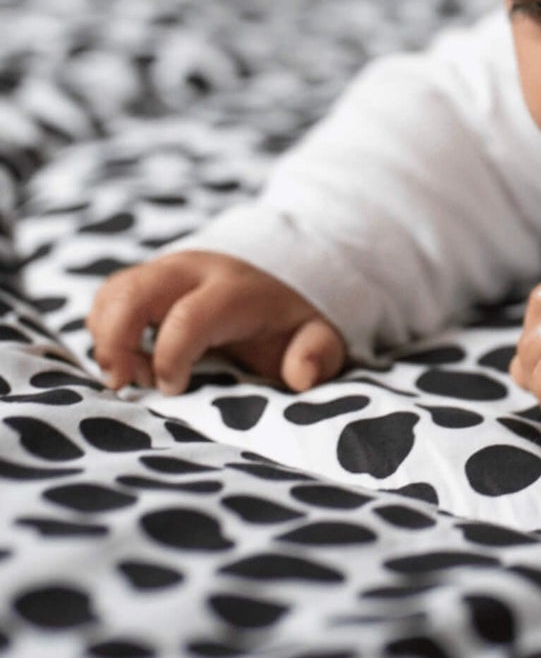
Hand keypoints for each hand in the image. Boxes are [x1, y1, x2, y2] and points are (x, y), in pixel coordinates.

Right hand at [87, 250, 345, 394]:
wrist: (283, 270)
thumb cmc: (292, 317)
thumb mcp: (318, 335)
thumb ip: (316, 354)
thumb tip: (301, 376)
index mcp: (235, 290)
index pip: (188, 318)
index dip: (170, 358)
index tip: (173, 388)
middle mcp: (194, 271)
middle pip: (132, 293)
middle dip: (116, 342)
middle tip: (123, 383)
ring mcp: (167, 269)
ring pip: (114, 292)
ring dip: (107, 336)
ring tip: (131, 372)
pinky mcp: (149, 276)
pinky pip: (110, 295)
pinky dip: (106, 328)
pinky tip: (132, 356)